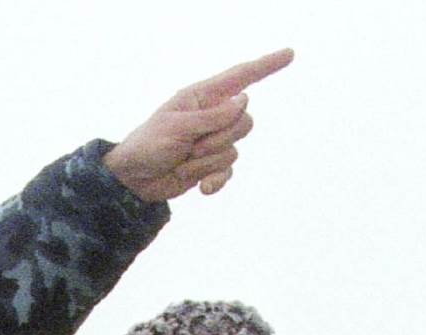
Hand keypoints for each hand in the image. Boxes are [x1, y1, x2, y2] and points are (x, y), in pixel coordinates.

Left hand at [105, 48, 292, 202]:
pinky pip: (228, 172)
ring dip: (207, 162)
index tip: (289, 54)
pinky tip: (201, 188)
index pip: (241, 77)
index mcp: (204, 97)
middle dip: (220, 138)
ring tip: (183, 161)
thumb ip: (213, 116)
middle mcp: (213, 116)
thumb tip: (244, 101)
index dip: (266, 66)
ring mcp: (214, 141)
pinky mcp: (211, 166)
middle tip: (191, 146)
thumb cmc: (150, 144)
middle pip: (244, 121)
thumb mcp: (178, 126)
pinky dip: (215, 181)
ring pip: (234, 150)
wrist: (135, 179)